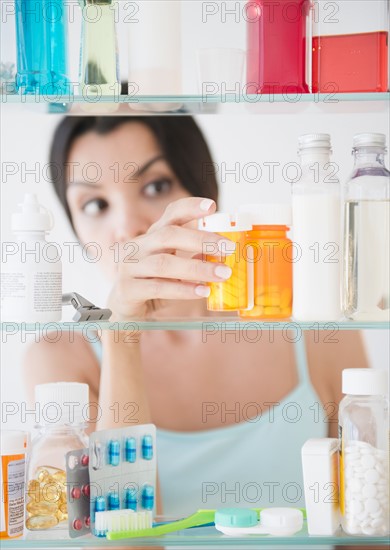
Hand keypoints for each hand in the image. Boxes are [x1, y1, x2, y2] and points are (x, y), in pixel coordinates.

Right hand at [108, 197, 233, 319]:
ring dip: (197, 268)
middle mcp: (138, 246)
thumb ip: (192, 258)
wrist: (124, 310)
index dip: (190, 207)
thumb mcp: (174, 268)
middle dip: (201, 240)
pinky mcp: (127, 289)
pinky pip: (158, 287)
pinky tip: (202, 291)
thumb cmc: (153, 284)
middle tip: (228, 247)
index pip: (170, 214)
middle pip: (168, 235)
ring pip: (164, 263)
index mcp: (152, 236)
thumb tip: (221, 253)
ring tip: (222, 273)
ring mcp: (129, 267)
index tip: (212, 206)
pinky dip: (183, 289)